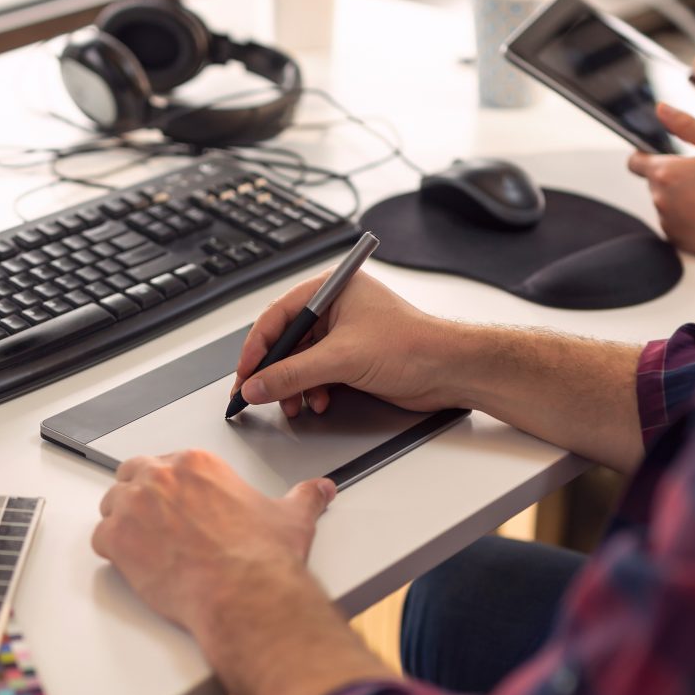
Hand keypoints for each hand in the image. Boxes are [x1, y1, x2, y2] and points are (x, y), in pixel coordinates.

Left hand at [92, 450, 335, 633]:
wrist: (246, 594)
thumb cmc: (263, 558)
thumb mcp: (291, 518)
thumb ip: (303, 498)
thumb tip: (320, 490)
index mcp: (198, 464)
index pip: (166, 462)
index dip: (168, 485)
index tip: (178, 505)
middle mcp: (162, 477)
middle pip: (131, 474)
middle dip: (138, 496)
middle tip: (156, 524)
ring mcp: (135, 506)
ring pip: (111, 505)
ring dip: (122, 523)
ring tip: (145, 547)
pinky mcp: (118, 539)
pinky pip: (100, 538)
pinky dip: (112, 551)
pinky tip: (135, 564)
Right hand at [234, 271, 464, 417]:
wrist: (449, 370)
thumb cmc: (411, 346)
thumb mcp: (341, 359)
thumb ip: (292, 374)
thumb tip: (256, 385)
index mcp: (331, 289)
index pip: (278, 315)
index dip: (257, 347)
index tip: (244, 374)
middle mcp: (335, 308)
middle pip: (287, 340)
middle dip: (274, 372)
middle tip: (256, 395)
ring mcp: (344, 333)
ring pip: (301, 361)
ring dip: (293, 386)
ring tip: (293, 405)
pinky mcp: (352, 357)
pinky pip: (317, 373)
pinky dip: (313, 390)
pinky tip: (319, 402)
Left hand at [628, 103, 694, 288]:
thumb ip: (687, 124)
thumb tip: (661, 109)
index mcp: (665, 172)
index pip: (634, 161)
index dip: (646, 154)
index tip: (664, 153)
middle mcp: (658, 199)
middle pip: (653, 181)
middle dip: (672, 175)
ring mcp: (665, 221)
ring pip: (665, 201)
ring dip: (679, 196)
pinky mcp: (675, 239)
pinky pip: (674, 221)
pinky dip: (686, 216)